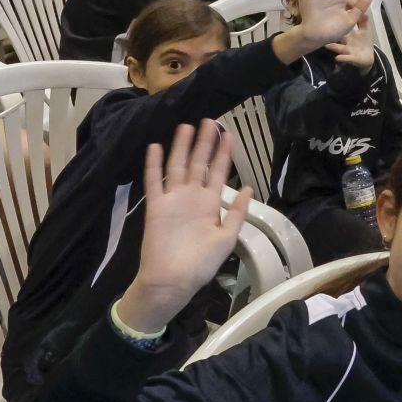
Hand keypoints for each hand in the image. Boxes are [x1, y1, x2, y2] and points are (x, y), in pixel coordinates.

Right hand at [114, 121, 250, 333]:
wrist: (172, 280)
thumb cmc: (201, 264)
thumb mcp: (226, 238)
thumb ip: (236, 213)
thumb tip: (248, 188)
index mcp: (210, 204)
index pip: (218, 172)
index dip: (223, 154)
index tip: (228, 134)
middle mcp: (192, 197)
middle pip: (199, 163)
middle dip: (204, 143)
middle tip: (209, 121)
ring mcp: (173, 200)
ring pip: (177, 166)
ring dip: (181, 147)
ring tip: (186, 126)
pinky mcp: (156, 206)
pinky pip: (154, 181)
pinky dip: (154, 164)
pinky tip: (155, 146)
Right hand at [328, 4, 375, 65]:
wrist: (368, 58)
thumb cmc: (364, 43)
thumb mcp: (364, 30)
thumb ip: (363, 20)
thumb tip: (363, 8)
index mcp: (347, 34)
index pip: (341, 27)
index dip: (337, 21)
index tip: (330, 13)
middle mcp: (344, 42)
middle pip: (336, 37)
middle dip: (330, 34)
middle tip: (322, 29)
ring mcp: (346, 51)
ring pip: (338, 48)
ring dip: (333, 47)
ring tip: (327, 45)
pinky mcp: (351, 59)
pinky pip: (346, 59)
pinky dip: (343, 58)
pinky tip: (338, 58)